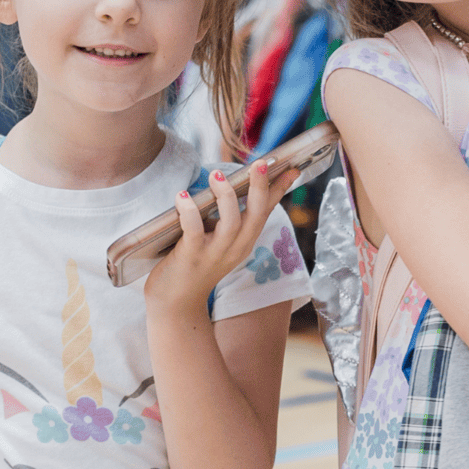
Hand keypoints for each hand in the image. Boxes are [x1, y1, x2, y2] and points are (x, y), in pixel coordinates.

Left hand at [144, 163, 297, 312]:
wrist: (176, 304)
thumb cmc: (195, 266)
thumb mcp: (221, 243)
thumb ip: (228, 220)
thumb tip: (228, 185)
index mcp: (245, 242)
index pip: (266, 211)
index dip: (279, 189)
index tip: (292, 168)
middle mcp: (235, 247)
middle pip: (256, 214)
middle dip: (260, 187)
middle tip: (260, 163)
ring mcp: (215, 253)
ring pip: (231, 221)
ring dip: (226, 195)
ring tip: (217, 174)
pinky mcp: (191, 256)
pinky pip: (193, 230)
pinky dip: (189, 210)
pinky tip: (182, 196)